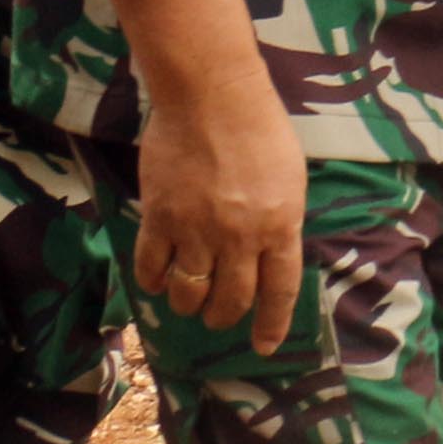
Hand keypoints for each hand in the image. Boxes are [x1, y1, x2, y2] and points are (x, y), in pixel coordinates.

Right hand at [133, 62, 305, 345]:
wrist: (211, 97)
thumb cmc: (260, 130)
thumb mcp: (291, 180)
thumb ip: (280, 222)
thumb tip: (270, 256)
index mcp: (280, 227)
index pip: (279, 292)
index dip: (271, 325)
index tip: (264, 346)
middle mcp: (240, 237)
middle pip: (231, 299)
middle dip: (224, 317)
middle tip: (218, 317)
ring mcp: (197, 229)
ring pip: (189, 292)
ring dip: (188, 305)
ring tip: (187, 302)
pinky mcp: (160, 217)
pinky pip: (152, 266)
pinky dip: (153, 281)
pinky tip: (155, 282)